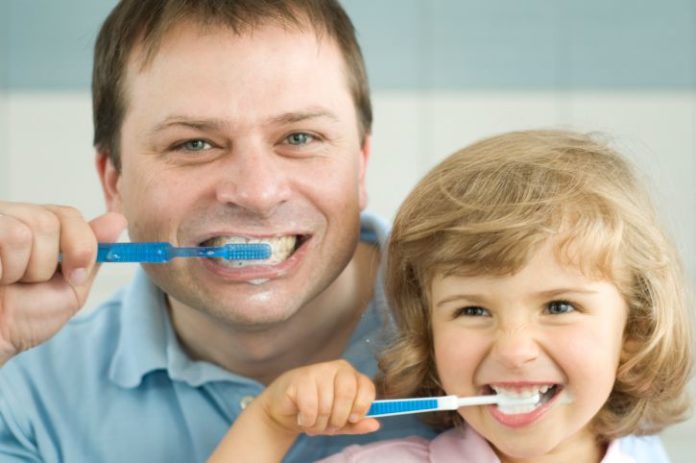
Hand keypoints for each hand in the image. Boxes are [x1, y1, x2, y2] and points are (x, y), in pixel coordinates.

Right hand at [0, 202, 126, 365]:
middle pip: (51, 221)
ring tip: (7, 281)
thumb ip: (92, 254)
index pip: (71, 215)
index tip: (73, 275)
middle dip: (45, 264)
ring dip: (24, 268)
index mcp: (39, 228)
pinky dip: (6, 266)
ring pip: (31, 229)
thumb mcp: (69, 288)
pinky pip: (8, 234)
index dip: (80, 247)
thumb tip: (118, 219)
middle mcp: (14, 217)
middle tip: (27, 282)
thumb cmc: (21, 318)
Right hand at [259, 359, 379, 436]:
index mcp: (351, 376)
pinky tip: (304, 419)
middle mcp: (337, 368)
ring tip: (314, 423)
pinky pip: (310, 406)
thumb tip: (375, 425)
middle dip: (339, 417)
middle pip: (347, 393)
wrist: (286, 410)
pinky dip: (308, 420)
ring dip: (320, 423)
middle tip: (331, 426)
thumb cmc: (317, 413)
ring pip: (327, 404)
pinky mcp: (300, 378)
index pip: (366, 386)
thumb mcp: (340, 422)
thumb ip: (357, 424)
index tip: (353, 419)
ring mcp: (318, 370)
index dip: (362, 406)